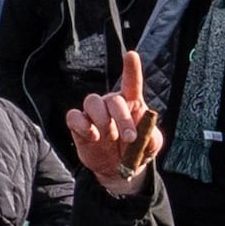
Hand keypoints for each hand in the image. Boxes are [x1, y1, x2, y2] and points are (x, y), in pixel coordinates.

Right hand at [66, 51, 160, 196]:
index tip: (131, 55)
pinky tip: (93, 136)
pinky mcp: (78, 125)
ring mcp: (93, 113)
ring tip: (109, 137)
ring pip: (92, 101)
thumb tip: (144, 129)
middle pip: (113, 99)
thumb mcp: (151, 145)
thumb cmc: (136, 152)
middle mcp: (111, 103)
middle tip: (129, 138)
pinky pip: (73, 116)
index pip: (131, 82)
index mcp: (132, 103)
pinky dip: (82, 125)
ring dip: (102, 120)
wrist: (118, 170)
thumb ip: (151, 136)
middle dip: (122, 119)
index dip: (131, 68)